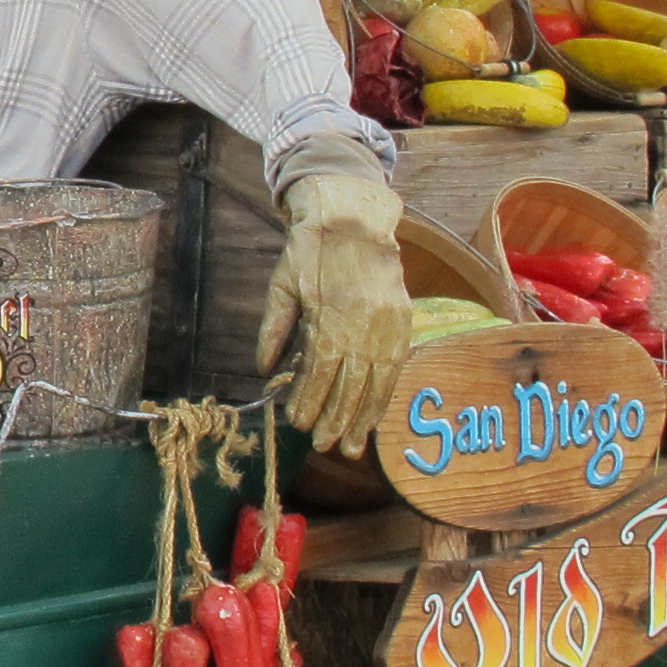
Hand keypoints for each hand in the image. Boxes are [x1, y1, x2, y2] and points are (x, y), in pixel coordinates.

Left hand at [256, 172, 409, 455]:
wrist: (354, 219)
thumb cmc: (311, 252)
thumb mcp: (282, 286)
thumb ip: (273, 330)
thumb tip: (263, 370)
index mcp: (329, 318)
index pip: (319, 372)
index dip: (309, 401)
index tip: (299, 423)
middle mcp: (361, 327)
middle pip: (348, 385)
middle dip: (336, 420)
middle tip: (326, 447)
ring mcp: (386, 326)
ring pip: (375, 382)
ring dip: (363, 417)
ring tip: (353, 445)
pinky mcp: (403, 322)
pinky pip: (395, 368)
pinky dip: (384, 395)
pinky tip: (375, 414)